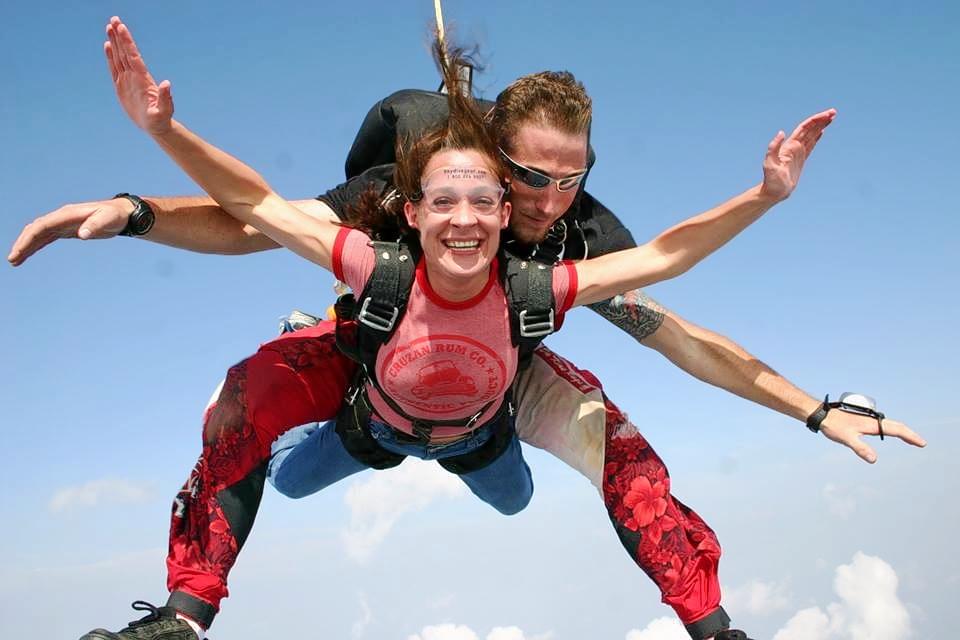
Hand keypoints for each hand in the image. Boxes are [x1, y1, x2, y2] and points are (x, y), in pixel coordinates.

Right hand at [7, 198, 133, 265]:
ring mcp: (63, 224)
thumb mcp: (109, 219)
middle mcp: (61, 218)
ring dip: (26, 246)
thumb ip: (96, 225)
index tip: (19, 251)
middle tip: (12, 259)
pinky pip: (46, 238)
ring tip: (14, 261)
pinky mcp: (67, 230)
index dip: (29, 238)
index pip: (42, 226)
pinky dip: (36, 246)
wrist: (123, 213)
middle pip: (35, 230)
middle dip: (22, 244)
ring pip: (38, 234)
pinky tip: (28, 254)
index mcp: (67, 214)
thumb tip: (82, 234)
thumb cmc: (116, 216)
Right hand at [104, 16, 172, 135]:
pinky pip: (114, 68)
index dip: (127, 42)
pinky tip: (107, 45)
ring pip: (119, 57)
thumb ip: (165, 97)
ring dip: (115, 42)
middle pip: (125, 52)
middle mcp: (135, 76)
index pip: (133, 56)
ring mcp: (128, 80)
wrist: (156, 126)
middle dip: (120, 36)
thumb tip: (167, 83)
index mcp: (143, 79)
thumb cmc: (161, 120)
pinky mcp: (122, 86)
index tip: (121, 28)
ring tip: (109, 26)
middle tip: (114, 19)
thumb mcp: (164, 110)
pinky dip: (110, 56)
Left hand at [760, 108, 836, 201]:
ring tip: (831, 118)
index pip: (805, 128)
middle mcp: (794, 146)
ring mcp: (797, 153)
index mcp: (789, 145)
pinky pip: (810, 145)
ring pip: (811, 135)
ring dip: (820, 126)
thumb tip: (781, 132)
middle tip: (833, 112)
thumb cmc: (771, 180)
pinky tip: (821, 132)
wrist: (774, 192)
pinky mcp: (801, 160)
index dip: (815, 120)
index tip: (827, 115)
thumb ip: (774, 147)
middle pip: (810, 129)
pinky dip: (816, 137)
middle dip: (821, 120)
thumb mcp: (770, 163)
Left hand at [819, 409, 925, 463]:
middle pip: (896, 426)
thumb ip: (860, 448)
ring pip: (889, 425)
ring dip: (901, 431)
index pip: (896, 430)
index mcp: (872, 424)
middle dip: (909, 434)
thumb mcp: (847, 439)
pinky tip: (887, 433)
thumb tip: (874, 460)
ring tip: (910, 440)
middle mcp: (872, 420)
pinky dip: (890, 430)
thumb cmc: (833, 426)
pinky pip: (881, 426)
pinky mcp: (862, 422)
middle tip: (920, 443)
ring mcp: (867, 421)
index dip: (910, 436)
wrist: (822, 415)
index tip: (922, 443)